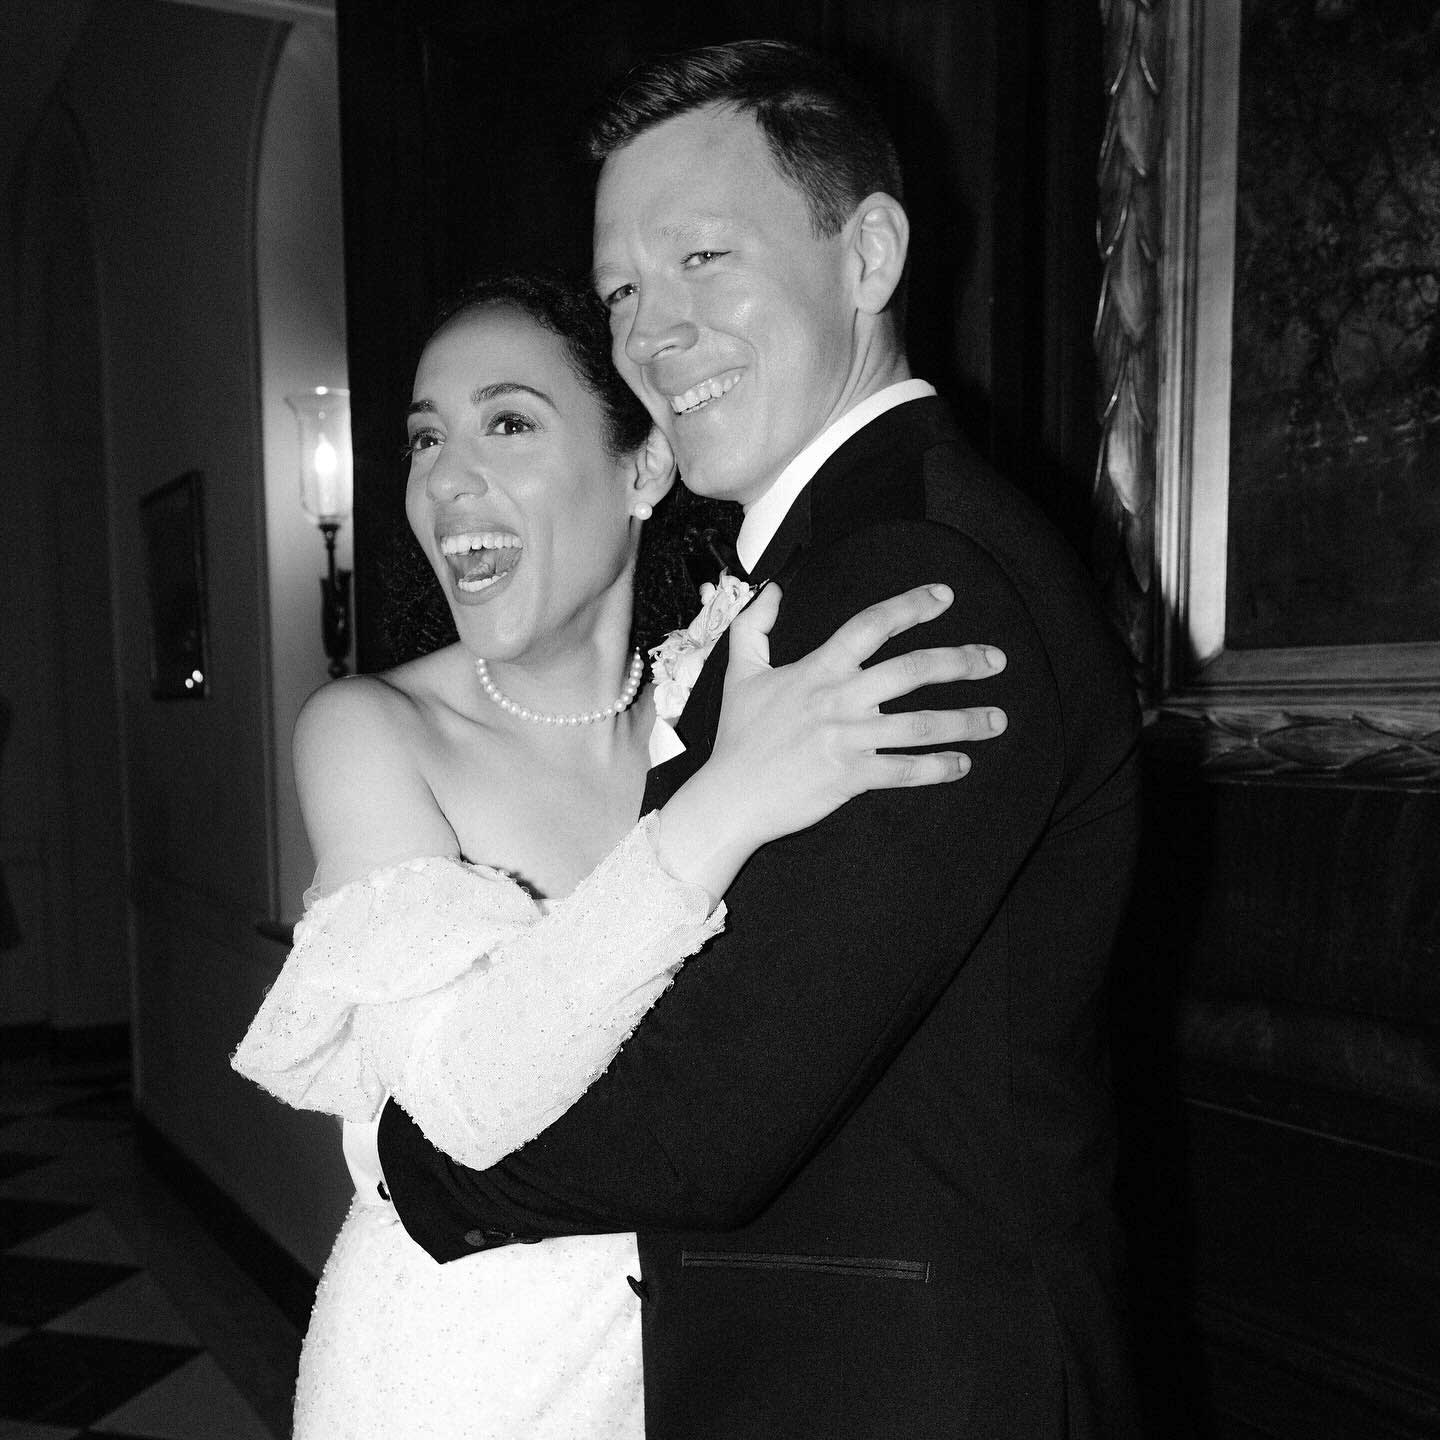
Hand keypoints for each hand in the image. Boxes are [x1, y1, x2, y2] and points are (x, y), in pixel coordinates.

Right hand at [656, 582, 1006, 900]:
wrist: (730, 797)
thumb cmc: (739, 737)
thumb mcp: (740, 673)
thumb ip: (754, 626)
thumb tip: (768, 588)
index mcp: (818, 669)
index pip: (872, 625)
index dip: (911, 606)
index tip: (945, 596)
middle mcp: (840, 699)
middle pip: (913, 670)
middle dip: (961, 662)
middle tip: (995, 660)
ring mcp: (848, 739)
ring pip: (920, 725)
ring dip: (965, 721)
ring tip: (998, 719)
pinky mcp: (852, 777)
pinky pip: (906, 771)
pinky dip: (939, 768)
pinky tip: (963, 764)